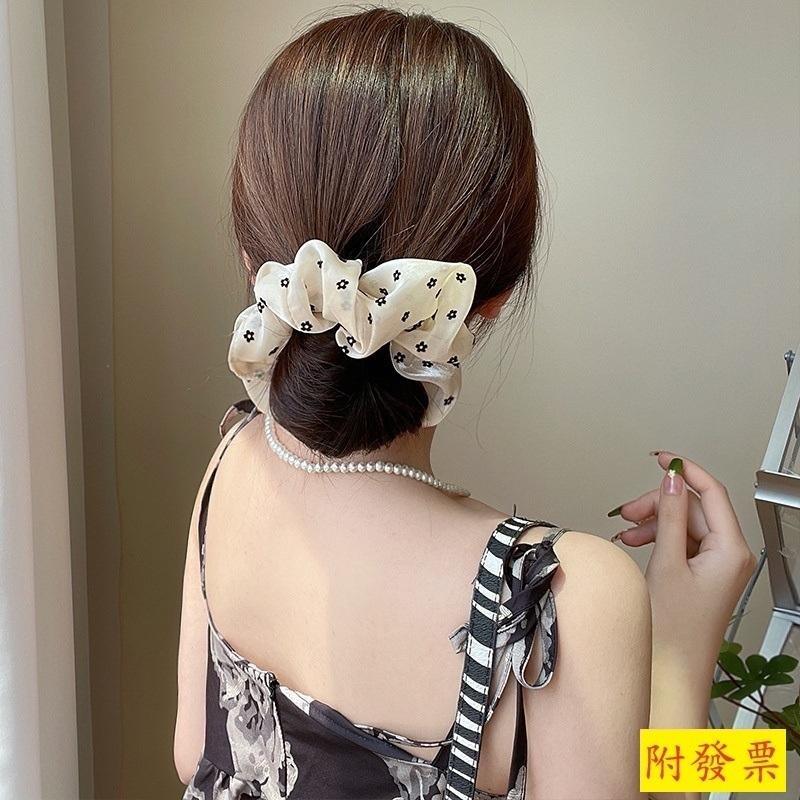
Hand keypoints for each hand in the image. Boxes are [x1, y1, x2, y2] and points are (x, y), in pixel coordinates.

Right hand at [611, 452, 756, 673]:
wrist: (674, 671)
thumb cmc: (675, 630)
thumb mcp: (666, 564)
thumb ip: (669, 518)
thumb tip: (671, 483)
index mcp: (730, 550)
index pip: (712, 493)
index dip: (686, 471)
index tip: (662, 459)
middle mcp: (729, 555)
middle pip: (694, 508)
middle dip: (659, 504)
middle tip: (628, 510)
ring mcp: (717, 565)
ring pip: (684, 524)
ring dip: (654, 521)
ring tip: (626, 529)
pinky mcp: (703, 574)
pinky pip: (681, 542)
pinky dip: (657, 538)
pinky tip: (635, 541)